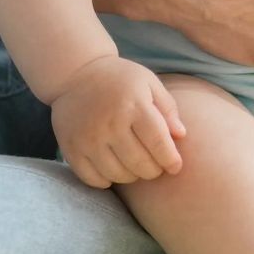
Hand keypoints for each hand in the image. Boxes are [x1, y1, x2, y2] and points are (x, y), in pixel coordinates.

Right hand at [51, 56, 185, 188]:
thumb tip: (181, 135)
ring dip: (132, 176)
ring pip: (119, 175)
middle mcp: (110, 122)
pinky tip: (112, 167)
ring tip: (134, 165)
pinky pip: (94, 179)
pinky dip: (107, 180)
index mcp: (134, 104)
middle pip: (141, 164)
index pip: (159, 144)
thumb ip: (168, 108)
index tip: (175, 166)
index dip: (171, 160)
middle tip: (155, 166)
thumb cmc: (119, 79)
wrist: (75, 73)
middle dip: (154, 171)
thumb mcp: (148, 83)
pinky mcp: (71, 148)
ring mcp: (89, 137)